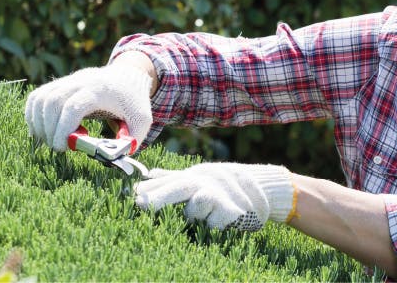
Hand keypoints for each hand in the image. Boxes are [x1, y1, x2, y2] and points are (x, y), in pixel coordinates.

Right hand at [25, 65, 153, 151]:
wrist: (128, 75)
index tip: (64, 147)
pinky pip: (37, 96)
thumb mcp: (142, 120)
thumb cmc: (134, 101)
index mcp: (101, 90)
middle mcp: (81, 81)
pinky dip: (33, 114)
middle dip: (50, 129)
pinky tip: (41, 131)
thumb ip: (131, 140)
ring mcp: (68, 80)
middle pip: (53, 102)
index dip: (64, 128)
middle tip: (58, 148)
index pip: (73, 106)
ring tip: (49, 141)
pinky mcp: (60, 83)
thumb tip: (113, 158)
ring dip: (38, 123)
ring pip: (41, 98)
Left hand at [133, 163, 296, 230]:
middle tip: (140, 205)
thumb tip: (149, 173)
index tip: (132, 196)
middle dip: (159, 196)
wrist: (264, 189)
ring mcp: (220, 196)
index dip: (149, 189)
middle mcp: (205, 182)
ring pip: (196, 207)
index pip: (168, 181)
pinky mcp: (233, 211)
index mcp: (194, 176)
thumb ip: (174, 178)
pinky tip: (221, 221)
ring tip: (204, 214)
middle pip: (179, 187)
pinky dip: (215, 223)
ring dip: (194, 214)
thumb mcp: (199, 178)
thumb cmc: (225, 186)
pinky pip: (215, 222)